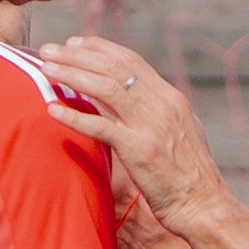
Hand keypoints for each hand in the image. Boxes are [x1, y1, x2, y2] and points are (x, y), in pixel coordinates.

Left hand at [39, 38, 227, 234]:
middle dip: (77, 55)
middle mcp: (161, 104)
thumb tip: (140, 101)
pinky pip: (99, 127)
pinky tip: (52, 110)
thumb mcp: (181, 132)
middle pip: (113, 67)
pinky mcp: (138, 150)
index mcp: (170, 98)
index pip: (131, 61)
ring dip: (70, 75)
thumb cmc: (190, 177)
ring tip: (45, 70)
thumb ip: (159, 113)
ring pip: (104, 88)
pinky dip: (73, 116)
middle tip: (48, 50)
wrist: (204, 205)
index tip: (74, 43)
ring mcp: (150, 126)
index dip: (99, 48)